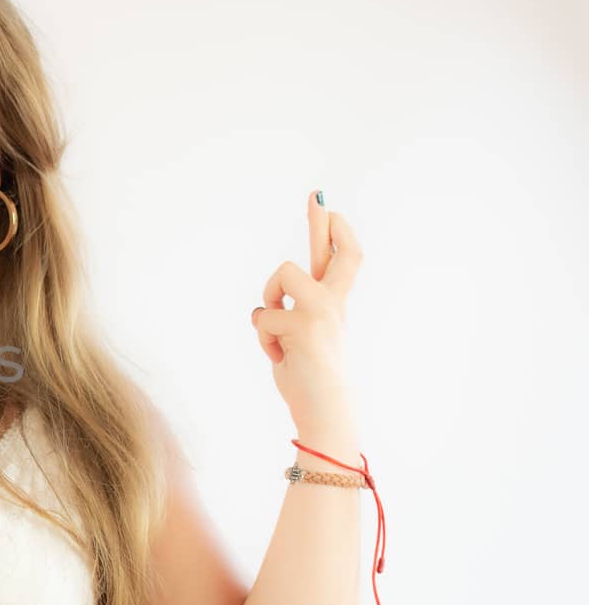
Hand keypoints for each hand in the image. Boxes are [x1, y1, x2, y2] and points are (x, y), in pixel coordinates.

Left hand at [249, 190, 363, 435]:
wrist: (324, 410)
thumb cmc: (308, 379)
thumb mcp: (298, 341)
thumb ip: (289, 316)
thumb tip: (265, 309)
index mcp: (332, 305)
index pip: (342, 261)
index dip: (336, 234)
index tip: (329, 207)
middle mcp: (333, 303)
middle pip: (336, 252)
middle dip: (323, 223)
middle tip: (317, 194)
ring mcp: (322, 310)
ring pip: (282, 273)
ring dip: (268, 298)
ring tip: (276, 332)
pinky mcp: (305, 324)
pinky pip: (263, 315)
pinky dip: (263, 337)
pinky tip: (279, 355)